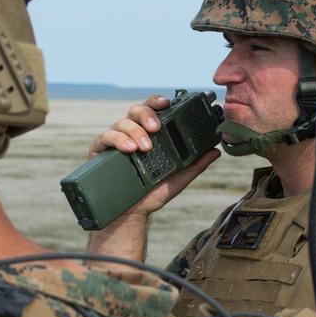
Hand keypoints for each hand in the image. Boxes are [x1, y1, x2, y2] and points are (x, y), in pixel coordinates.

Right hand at [87, 94, 220, 215]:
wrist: (130, 215)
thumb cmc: (151, 194)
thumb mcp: (177, 179)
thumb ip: (195, 165)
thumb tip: (215, 151)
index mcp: (148, 135)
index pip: (152, 110)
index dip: (157, 102)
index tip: (166, 103)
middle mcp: (131, 134)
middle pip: (136, 110)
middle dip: (147, 115)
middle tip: (156, 128)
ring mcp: (115, 142)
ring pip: (121, 122)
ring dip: (134, 131)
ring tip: (144, 147)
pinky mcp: (100, 152)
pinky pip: (105, 137)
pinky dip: (117, 140)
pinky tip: (128, 149)